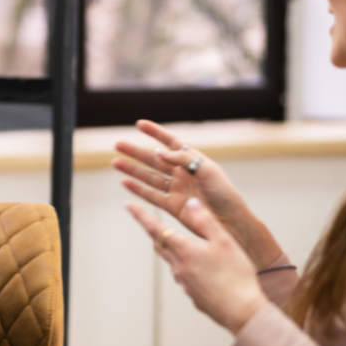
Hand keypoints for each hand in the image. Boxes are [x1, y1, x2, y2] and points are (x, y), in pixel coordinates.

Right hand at [114, 120, 284, 269]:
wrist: (230, 221)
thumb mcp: (207, 171)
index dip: (156, 132)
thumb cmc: (224, 193)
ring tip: (115, 162)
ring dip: (132, 170)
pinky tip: (125, 183)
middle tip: (118, 144)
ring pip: (149, 176)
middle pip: (154, 159)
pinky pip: (151, 195)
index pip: (171, 142)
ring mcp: (176, 190)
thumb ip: (183, 160)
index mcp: (192, 161)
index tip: (140, 124)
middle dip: (136, 152)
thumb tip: (159, 153)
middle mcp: (182, 173)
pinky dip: (137, 189)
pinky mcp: (173, 206)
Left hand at [126, 198, 267, 334]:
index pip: (155, 229)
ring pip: (173, 262)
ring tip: (187, 245)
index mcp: (184, 251)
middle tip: (152, 222)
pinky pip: (186, 278)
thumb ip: (206, 221)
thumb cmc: (236, 276)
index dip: (140, 215)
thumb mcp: (224, 241)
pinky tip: (205, 271)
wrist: (241, 311)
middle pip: (160, 246)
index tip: (127, 205)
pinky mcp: (194, 296)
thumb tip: (191, 203)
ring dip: (175, 251)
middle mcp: (179, 267)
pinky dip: (189, 269)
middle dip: (156, 233)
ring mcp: (185, 284)